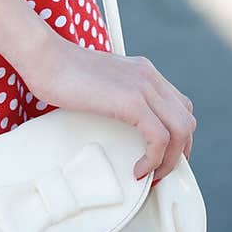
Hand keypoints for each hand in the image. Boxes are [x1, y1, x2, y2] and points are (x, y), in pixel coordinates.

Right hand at [23, 33, 196, 181]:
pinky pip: (159, 137)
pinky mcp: (131, 100)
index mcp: (143, 71)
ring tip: (151, 174)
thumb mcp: (100, 84)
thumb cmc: (61, 72)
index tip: (160, 158)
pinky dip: (154, 159)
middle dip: (179, 152)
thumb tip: (120, 127)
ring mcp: (142, 86)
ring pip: (180, 130)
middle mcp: (149, 76)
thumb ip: (117, 98)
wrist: (44, 56)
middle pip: (186, 120)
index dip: (176, 137)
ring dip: (170, 159)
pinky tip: (137, 169)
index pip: (179, 107)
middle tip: (159, 171)